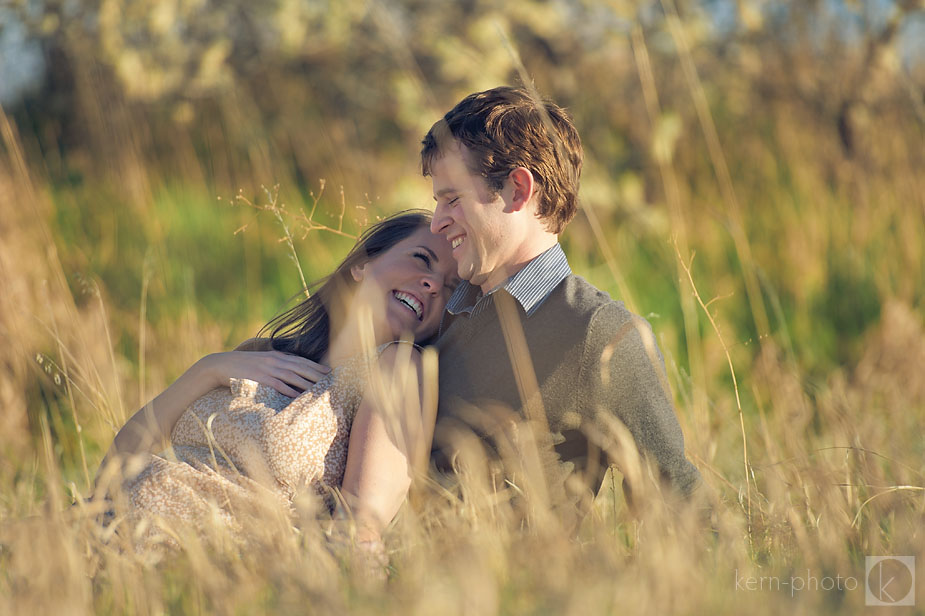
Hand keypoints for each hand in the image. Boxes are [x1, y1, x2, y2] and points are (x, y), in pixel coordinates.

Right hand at [198, 350, 330, 396]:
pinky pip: (278, 385)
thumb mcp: (262, 360)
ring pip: (292, 376)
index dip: (315, 366)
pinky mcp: (259, 378)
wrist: (221, 365)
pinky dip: (289, 390)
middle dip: (317, 374)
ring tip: (320, 389)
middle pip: (300, 367)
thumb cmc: (243, 365)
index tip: (329, 371)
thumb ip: (276, 363)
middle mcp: (275, 361)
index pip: (301, 360)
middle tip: (331, 380)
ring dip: (307, 383)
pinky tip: (299, 396)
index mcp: (276, 356)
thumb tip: (290, 368)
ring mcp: (267, 369)